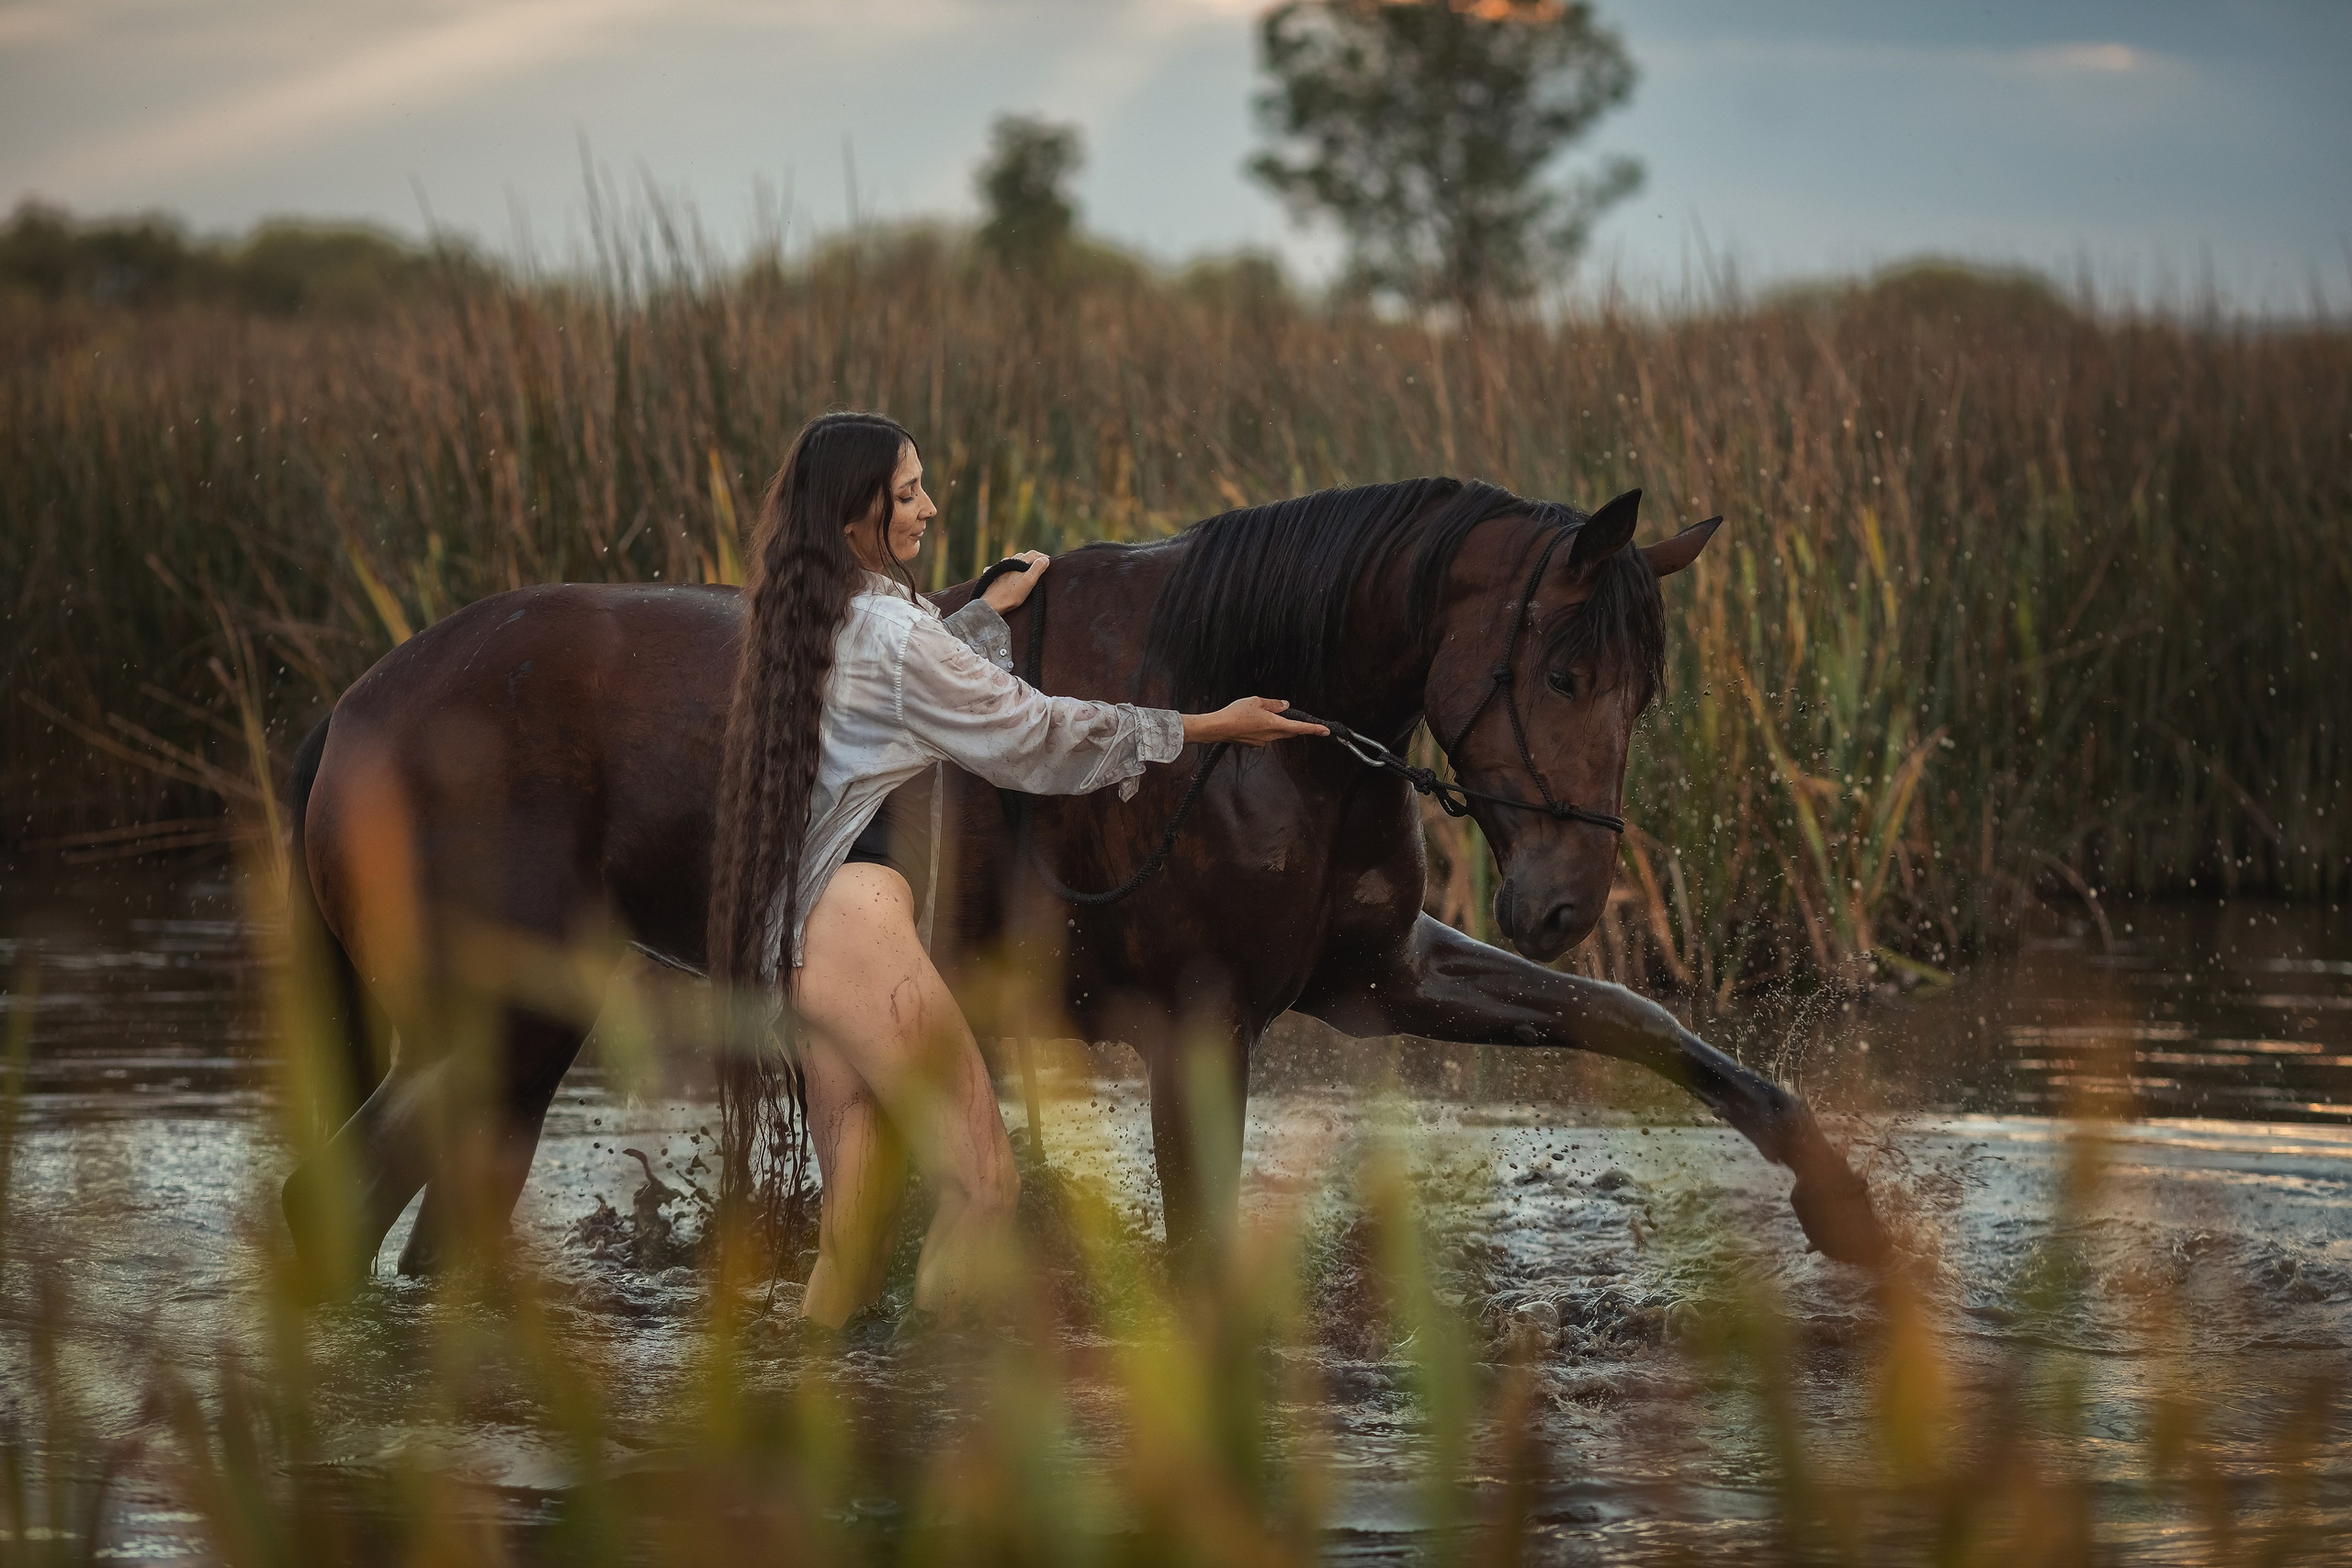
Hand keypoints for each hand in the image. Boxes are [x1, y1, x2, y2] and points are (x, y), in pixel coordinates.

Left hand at [979, 550, 1050, 613]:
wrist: (992, 604)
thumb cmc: (1011, 594)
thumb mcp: (1029, 581)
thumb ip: (1037, 568)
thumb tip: (1045, 559)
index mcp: (1018, 562)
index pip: (1033, 554)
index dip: (1042, 556)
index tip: (1049, 561)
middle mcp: (1007, 562)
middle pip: (1022, 557)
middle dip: (1031, 559)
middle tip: (1039, 566)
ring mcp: (999, 569)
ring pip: (1011, 562)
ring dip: (1019, 563)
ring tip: (1024, 569)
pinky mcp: (992, 576)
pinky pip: (1000, 569)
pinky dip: (1006, 569)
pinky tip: (1004, 573)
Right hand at [1182, 697, 1328, 747]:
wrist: (1218, 728)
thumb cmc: (1236, 713)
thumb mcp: (1257, 701)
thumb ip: (1274, 704)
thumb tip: (1285, 706)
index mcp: (1275, 724)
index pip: (1299, 728)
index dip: (1314, 729)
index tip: (1325, 731)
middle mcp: (1271, 736)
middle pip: (1289, 731)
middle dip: (1293, 725)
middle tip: (1291, 715)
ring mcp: (1262, 742)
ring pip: (1277, 733)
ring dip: (1276, 725)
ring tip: (1261, 713)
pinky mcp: (1254, 743)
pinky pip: (1265, 735)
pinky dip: (1264, 728)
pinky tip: (1253, 721)